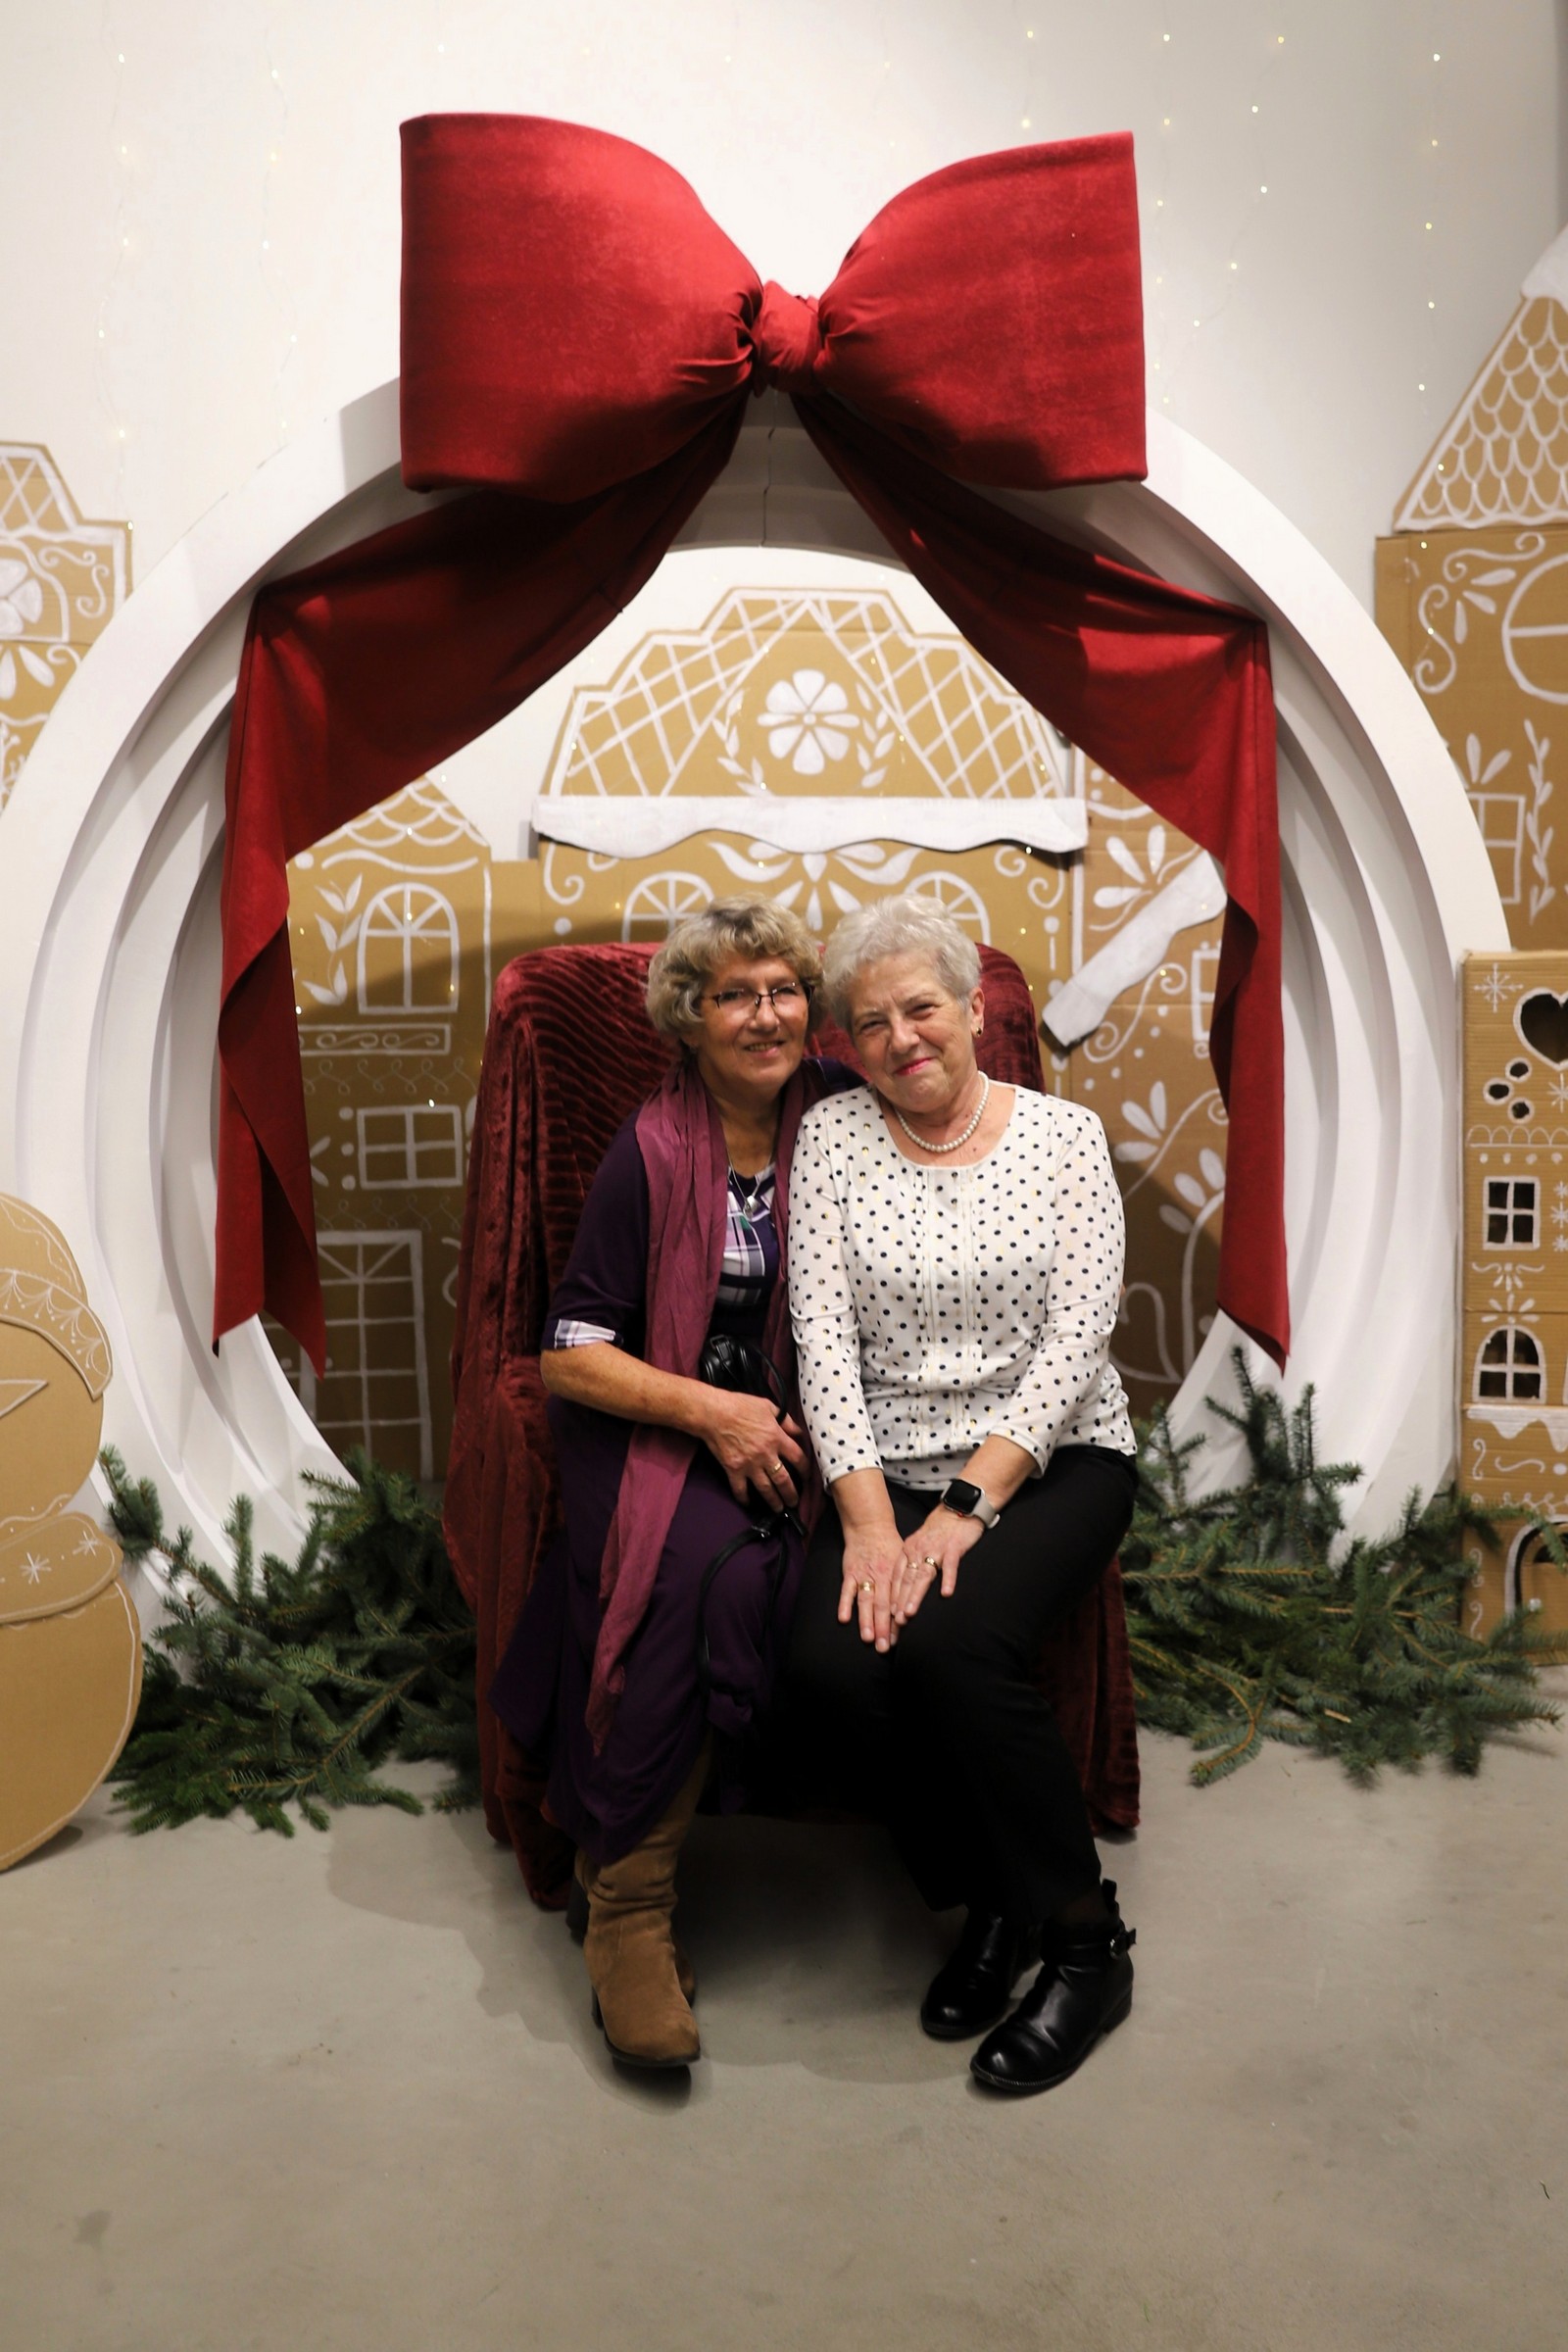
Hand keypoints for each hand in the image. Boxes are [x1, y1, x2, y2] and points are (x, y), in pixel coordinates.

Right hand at [696, 1390, 806, 1510]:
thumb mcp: (769, 1407)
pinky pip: (740, 1489)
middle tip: (794, 1502)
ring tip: (779, 1508)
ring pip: (766, 1489)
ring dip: (774, 1501)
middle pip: (784, 1480)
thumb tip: (799, 1432)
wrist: (713, 1413)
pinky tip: (748, 1503)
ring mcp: (749, 1464)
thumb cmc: (740, 1406)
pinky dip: (744, 1498)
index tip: (806, 1476)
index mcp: (777, 1438)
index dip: (805, 1469)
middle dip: (791, 1494)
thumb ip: (786, 1421)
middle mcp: (766, 1454)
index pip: (798, 1458)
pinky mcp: (733, 1470)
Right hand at [837, 1522, 907, 1651]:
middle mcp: (881, 1576)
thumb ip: (908, 1579)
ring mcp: (864, 1575)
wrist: (869, 1525)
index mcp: (896, 1575)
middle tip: (885, 1647)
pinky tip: (844, 1619)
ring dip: (866, 1620)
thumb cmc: (890, 1544)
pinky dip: (845, 1604)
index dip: (898, 1622)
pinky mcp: (850, 1572)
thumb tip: (917, 1601)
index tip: (899, 1640)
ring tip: (868, 1638)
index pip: (898, 1602)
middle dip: (884, 1627)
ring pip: (866, 1600)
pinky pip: (847, 1590)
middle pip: (883, 1605)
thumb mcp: (904, 1559)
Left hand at [891, 1506, 983, 1624]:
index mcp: (908, 1550)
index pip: (897, 1577)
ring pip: (923, 1576)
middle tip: (894, 1622)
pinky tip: (946, 1593)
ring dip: (915, 1595)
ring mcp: (935, 1549)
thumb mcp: (920, 1544)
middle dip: (900, 1602)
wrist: (958, 1508)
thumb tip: (903, 1587)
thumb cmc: (940, 1529)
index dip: (892, 1597)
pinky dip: (948, 1579)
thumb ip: (912, 1563)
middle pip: (906, 1580)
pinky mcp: (953, 1548)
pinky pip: (950, 1566)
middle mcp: (918, 1550)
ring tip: (909, 1613)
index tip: (887, 1616)